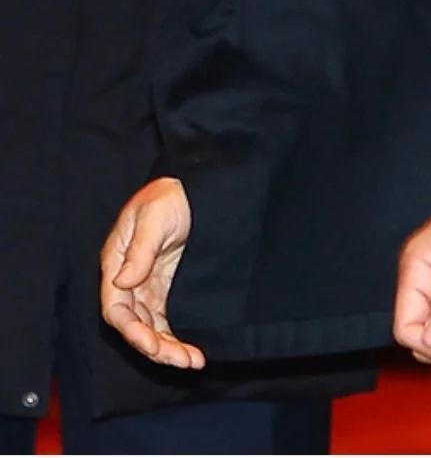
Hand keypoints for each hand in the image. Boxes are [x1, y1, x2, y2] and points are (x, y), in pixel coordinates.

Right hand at [100, 177, 204, 368]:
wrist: (193, 188)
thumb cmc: (168, 196)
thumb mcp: (154, 217)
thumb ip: (141, 249)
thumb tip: (124, 281)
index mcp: (116, 262)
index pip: (116, 308)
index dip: (132, 331)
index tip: (153, 345)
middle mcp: (128, 279)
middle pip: (134, 324)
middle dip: (156, 347)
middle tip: (183, 360)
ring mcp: (146, 285)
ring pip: (150, 327)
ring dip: (167, 347)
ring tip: (193, 362)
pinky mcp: (163, 287)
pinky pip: (164, 319)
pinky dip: (174, 336)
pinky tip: (190, 351)